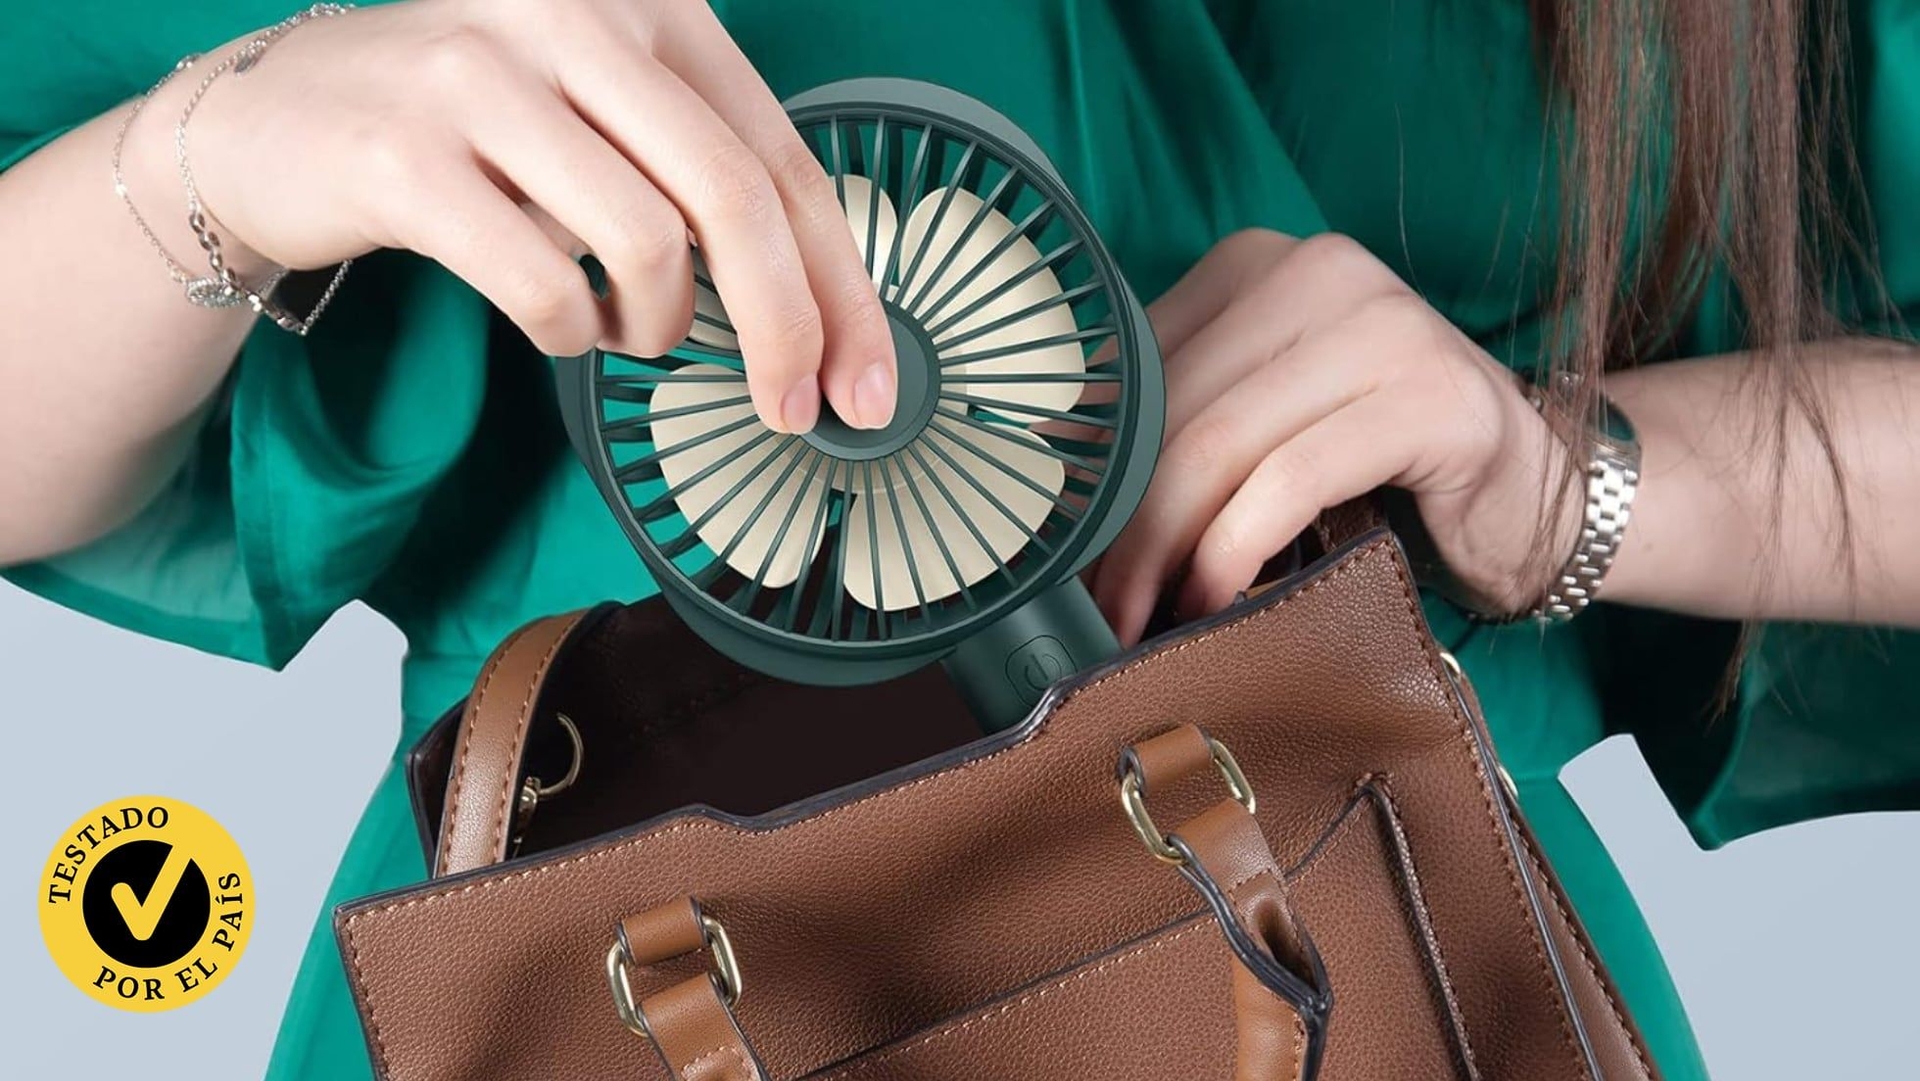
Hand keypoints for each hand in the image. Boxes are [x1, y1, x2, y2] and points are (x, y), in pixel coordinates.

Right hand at [175, 0, 893, 432]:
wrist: (269, 117)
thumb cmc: (469, 130)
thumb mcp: (602, 115)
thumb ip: (703, 174)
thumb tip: (824, 313)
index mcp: (648, 3)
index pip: (781, 158)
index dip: (843, 288)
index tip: (866, 384)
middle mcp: (573, 12)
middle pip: (734, 201)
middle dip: (786, 332)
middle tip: (791, 411)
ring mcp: (483, 76)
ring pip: (648, 247)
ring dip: (656, 326)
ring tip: (624, 326)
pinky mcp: (407, 156)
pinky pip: (546, 286)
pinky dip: (572, 333)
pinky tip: (560, 319)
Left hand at [1092, 229, 1574, 644]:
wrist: (1538, 492)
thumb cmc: (1383, 468)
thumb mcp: (1265, 430)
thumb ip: (1177, 433)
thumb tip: (1053, 486)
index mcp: (1256, 266)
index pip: (1136, 368)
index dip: (1088, 468)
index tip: (1055, 552)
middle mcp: (1316, 271)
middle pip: (1170, 408)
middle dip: (1117, 524)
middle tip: (1091, 608)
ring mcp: (1381, 323)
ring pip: (1217, 442)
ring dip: (1162, 549)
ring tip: (1139, 618)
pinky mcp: (1430, 395)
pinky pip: (1292, 478)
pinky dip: (1234, 548)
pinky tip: (1213, 598)